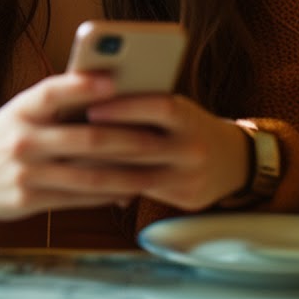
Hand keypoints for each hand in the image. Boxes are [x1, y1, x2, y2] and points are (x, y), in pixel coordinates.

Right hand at [0, 72, 172, 222]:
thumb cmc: (6, 135)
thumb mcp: (20, 113)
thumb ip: (58, 106)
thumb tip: (114, 97)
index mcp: (21, 109)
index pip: (53, 91)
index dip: (83, 86)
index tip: (115, 80)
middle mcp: (22, 139)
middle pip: (85, 140)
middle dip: (128, 140)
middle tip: (160, 138)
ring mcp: (25, 172)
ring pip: (89, 176)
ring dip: (128, 175)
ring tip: (156, 171)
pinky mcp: (28, 200)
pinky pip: (78, 199)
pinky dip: (108, 195)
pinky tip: (130, 190)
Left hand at [83, 94, 249, 210]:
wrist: (233, 160)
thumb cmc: (186, 125)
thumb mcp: (174, 108)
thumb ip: (142, 104)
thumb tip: (90, 98)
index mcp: (190, 118)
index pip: (160, 107)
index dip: (126, 108)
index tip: (91, 108)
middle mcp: (194, 148)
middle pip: (143, 147)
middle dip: (103, 143)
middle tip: (65, 140)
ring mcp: (192, 177)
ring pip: (139, 175)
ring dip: (102, 168)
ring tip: (69, 161)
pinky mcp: (187, 200)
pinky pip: (144, 194)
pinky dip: (116, 186)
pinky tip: (90, 181)